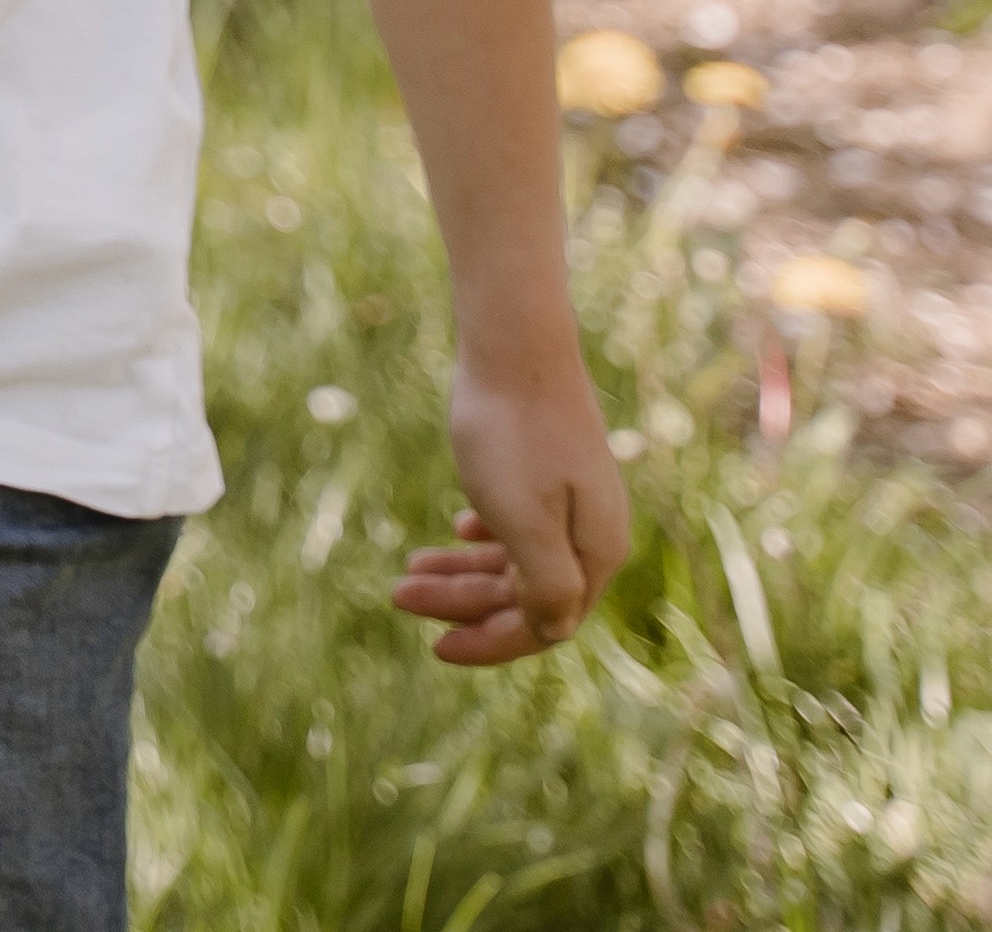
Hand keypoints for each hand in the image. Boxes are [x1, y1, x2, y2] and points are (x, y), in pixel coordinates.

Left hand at [392, 332, 627, 665]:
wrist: (516, 343)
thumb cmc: (514, 434)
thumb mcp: (523, 519)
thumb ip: (543, 584)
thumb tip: (552, 633)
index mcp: (594, 554)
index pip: (543, 626)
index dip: (489, 642)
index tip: (434, 648)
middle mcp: (593, 534)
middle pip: (525, 594)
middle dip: (461, 602)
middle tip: (397, 592)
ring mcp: (574, 501)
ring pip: (517, 558)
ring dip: (464, 571)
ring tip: (408, 569)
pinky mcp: (552, 470)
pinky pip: (520, 522)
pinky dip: (487, 536)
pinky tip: (460, 530)